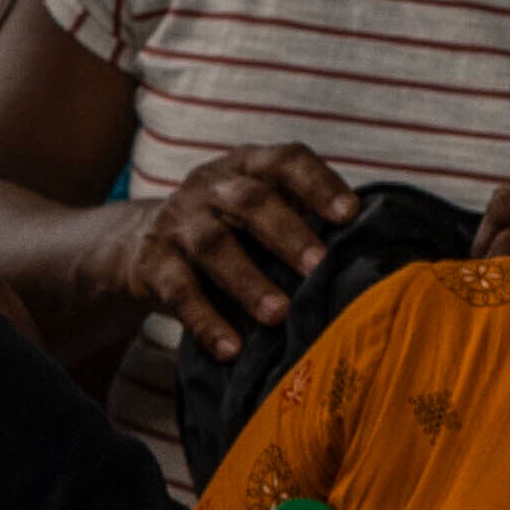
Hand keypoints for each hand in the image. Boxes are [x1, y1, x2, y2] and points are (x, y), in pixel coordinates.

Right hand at [125, 144, 361, 361]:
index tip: (350, 214)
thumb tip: (371, 259)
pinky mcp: (151, 263)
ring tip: (279, 315)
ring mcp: (177, 223)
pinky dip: (206, 321)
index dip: (318, 183)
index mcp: (245, 167)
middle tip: (319, 266)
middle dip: (287, 233)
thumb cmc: (228, 231)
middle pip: (249, 201)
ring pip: (212, 245)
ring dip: (248, 280)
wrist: (138, 244)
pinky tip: (231, 349)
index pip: (285, 161)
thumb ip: (302, 223)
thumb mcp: (258, 214)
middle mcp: (209, 187)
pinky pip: (178, 291)